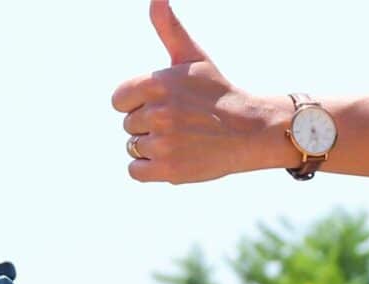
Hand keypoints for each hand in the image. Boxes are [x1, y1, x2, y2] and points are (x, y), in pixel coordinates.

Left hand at [112, 0, 290, 183]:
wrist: (249, 130)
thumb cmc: (217, 91)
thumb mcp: (192, 56)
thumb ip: (168, 27)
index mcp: (157, 83)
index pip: (119, 99)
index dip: (137, 102)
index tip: (163, 103)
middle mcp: (159, 113)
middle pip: (129, 124)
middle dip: (149, 124)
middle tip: (180, 121)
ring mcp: (164, 143)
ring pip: (134, 146)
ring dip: (152, 145)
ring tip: (181, 139)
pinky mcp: (169, 170)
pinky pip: (136, 170)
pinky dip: (150, 168)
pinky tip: (173, 157)